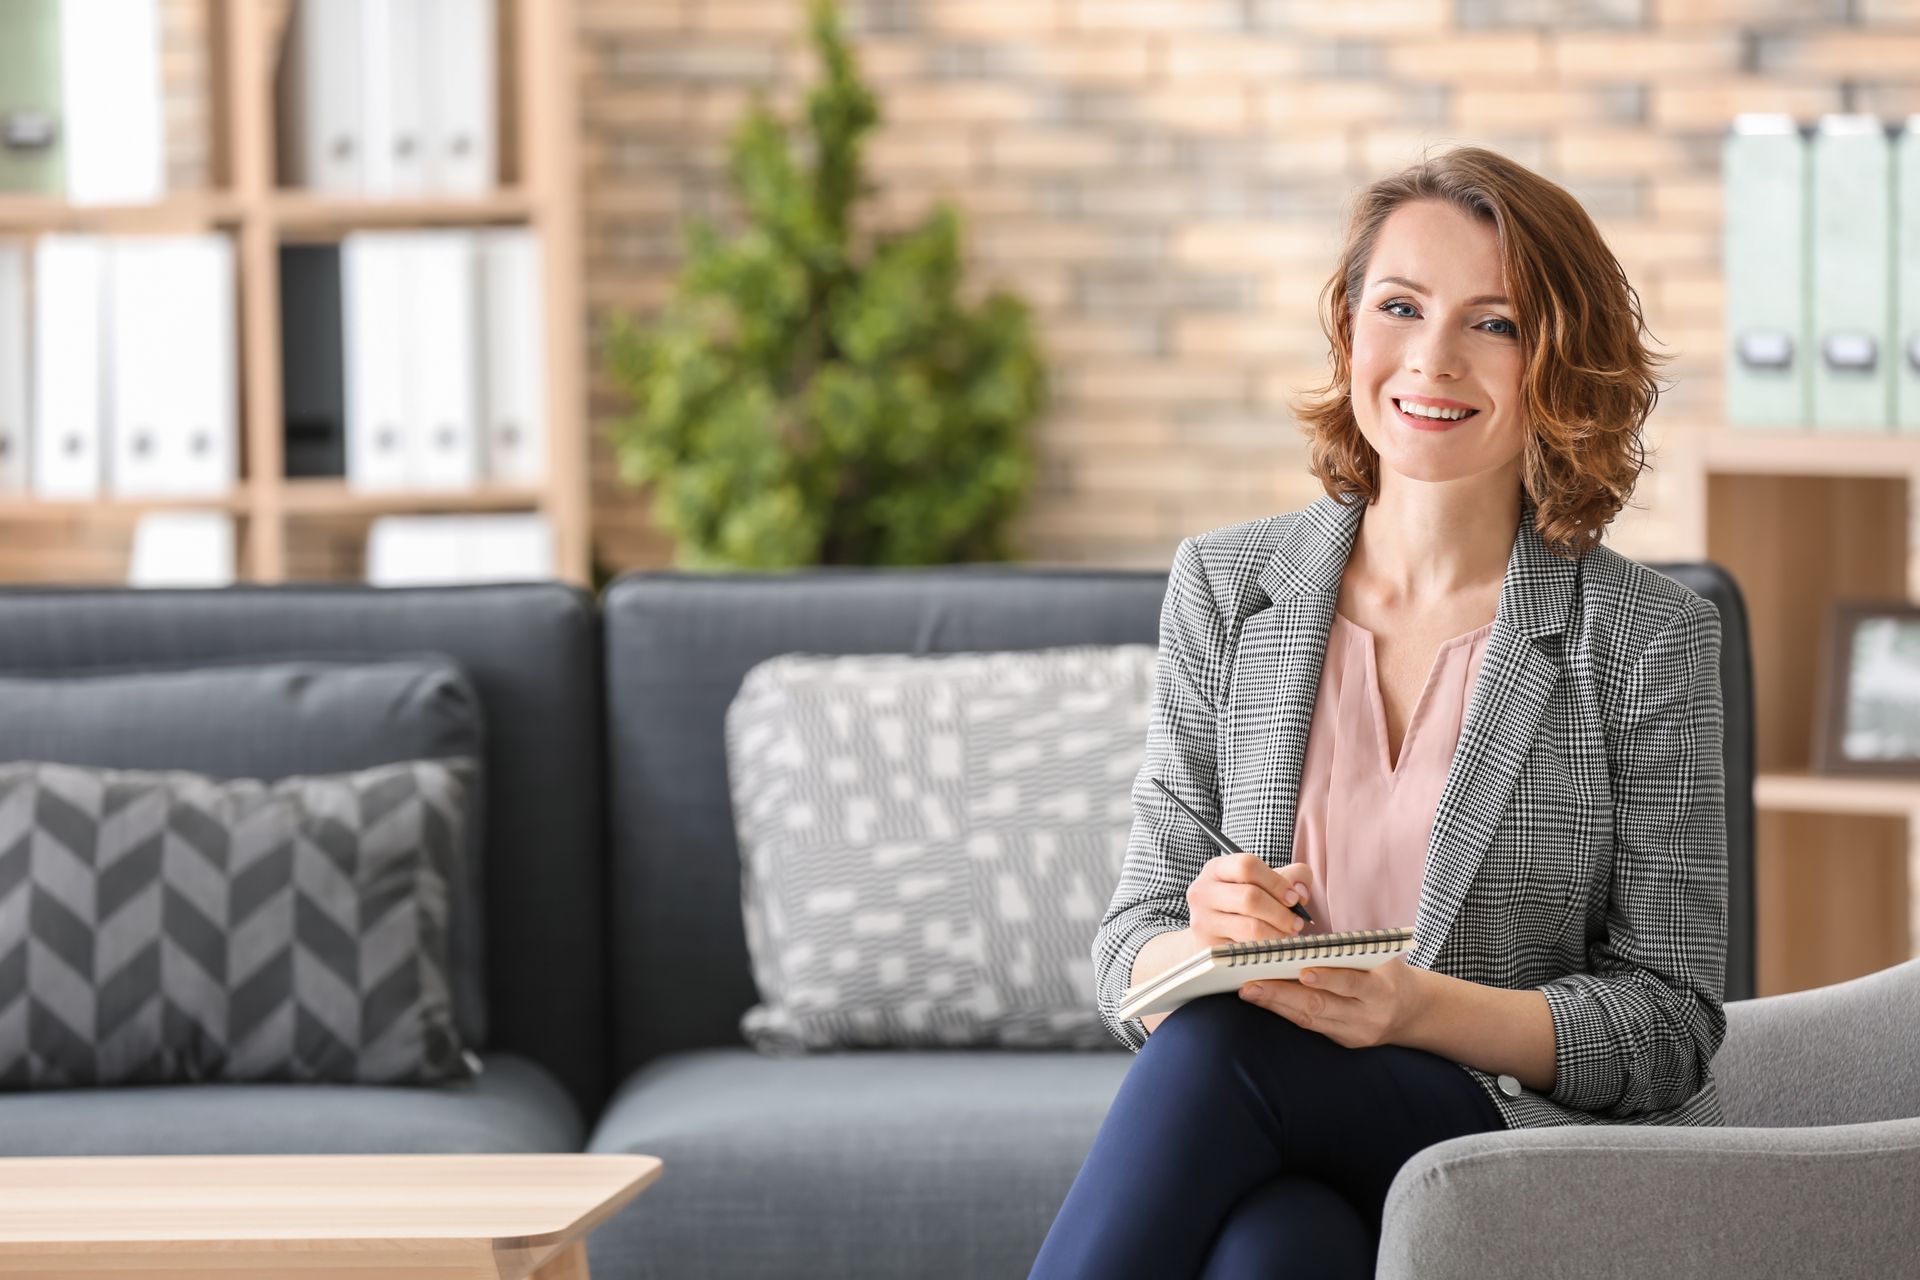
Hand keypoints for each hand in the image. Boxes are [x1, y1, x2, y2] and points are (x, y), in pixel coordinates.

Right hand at [1186, 853, 1312, 948]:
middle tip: (1297, 923)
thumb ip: (1290, 877)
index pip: (1247, 866)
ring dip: (1278, 934)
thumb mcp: (1260, 883)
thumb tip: (1300, 891)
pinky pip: (1246, 950)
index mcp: (1216, 869)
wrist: (1210, 931)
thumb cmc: (1241, 903)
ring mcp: (1202, 921)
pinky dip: (1266, 950)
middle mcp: (1203, 892)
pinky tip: (1273, 947)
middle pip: (1250, 897)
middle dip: (1281, 913)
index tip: (1294, 898)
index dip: (1276, 882)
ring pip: (1250, 927)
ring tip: (1288, 935)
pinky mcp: (1208, 947)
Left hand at [1238, 955, 1426, 1049]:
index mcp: (1381, 989)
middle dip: (1283, 995)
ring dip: (1276, 1005)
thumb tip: (1302, 941)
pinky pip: (1311, 1027)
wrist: (1413, 1010)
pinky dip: (1286, 1013)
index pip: (1352, 984)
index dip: (1328, 978)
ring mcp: (1355, 1034)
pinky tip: (1265, 1001)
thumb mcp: (1379, 956)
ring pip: (1310, 1020)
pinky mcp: (1344, 1042)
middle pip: (1321, 1006)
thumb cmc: (1387, 971)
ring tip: (1249, 992)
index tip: (1301, 970)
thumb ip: (1348, 951)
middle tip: (1251, 984)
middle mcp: (1368, 1016)